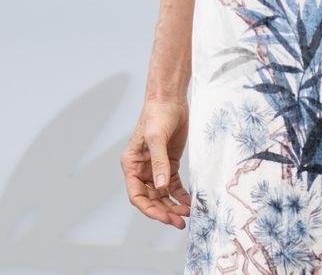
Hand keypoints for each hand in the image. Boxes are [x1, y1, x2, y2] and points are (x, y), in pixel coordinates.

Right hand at [121, 98, 191, 228]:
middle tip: (179, 222)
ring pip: (163, 195)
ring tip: (187, 215)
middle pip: (151, 199)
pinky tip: (190, 202)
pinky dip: (181, 196)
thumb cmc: (157, 115)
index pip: (136, 196)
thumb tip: (161, 188)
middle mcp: (141, 170)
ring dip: (173, 206)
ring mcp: (156, 168)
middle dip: (164, 212)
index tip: (164, 217)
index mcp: (131, 165)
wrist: (170, 99)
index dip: (149, 210)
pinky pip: (173, 186)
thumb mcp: (157, 138)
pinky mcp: (169, 164)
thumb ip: (159, 163)